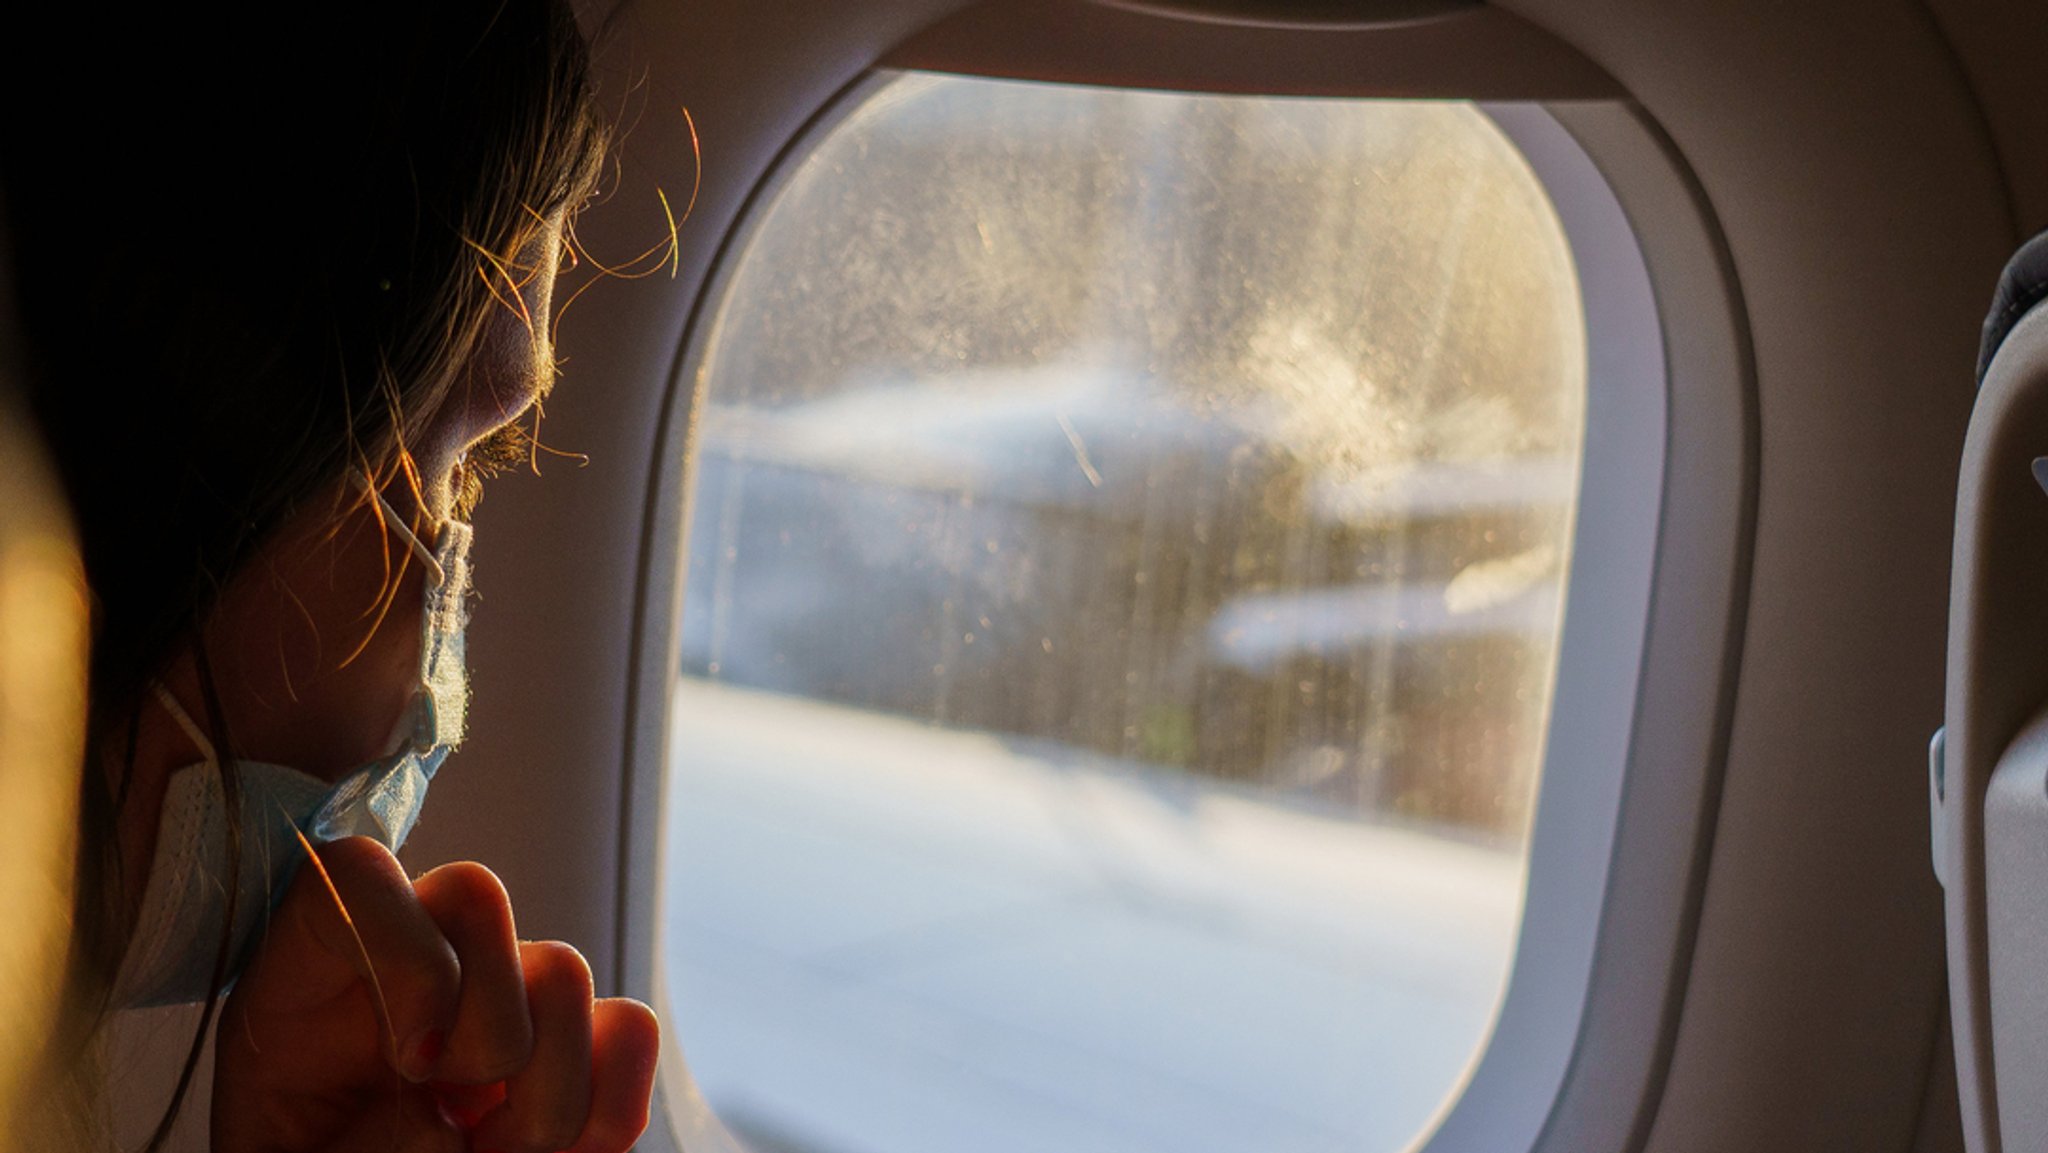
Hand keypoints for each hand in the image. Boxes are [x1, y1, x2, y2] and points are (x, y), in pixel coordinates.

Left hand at [214, 837, 658, 1152]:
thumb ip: (343, 1141)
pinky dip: (610, 1104)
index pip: (354, 879)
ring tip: (497, 1151)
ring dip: (546, 1089)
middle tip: (452, 1126)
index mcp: (309, 971)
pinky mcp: (564, 1046)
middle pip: (480, 900)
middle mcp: (410, 956)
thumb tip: (444, 1130)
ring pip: (562, 970)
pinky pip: (628, 1034)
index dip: (403, 951)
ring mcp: (495, 995)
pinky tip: (560, 1150)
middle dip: (486, 1034)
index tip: (412, 1062)